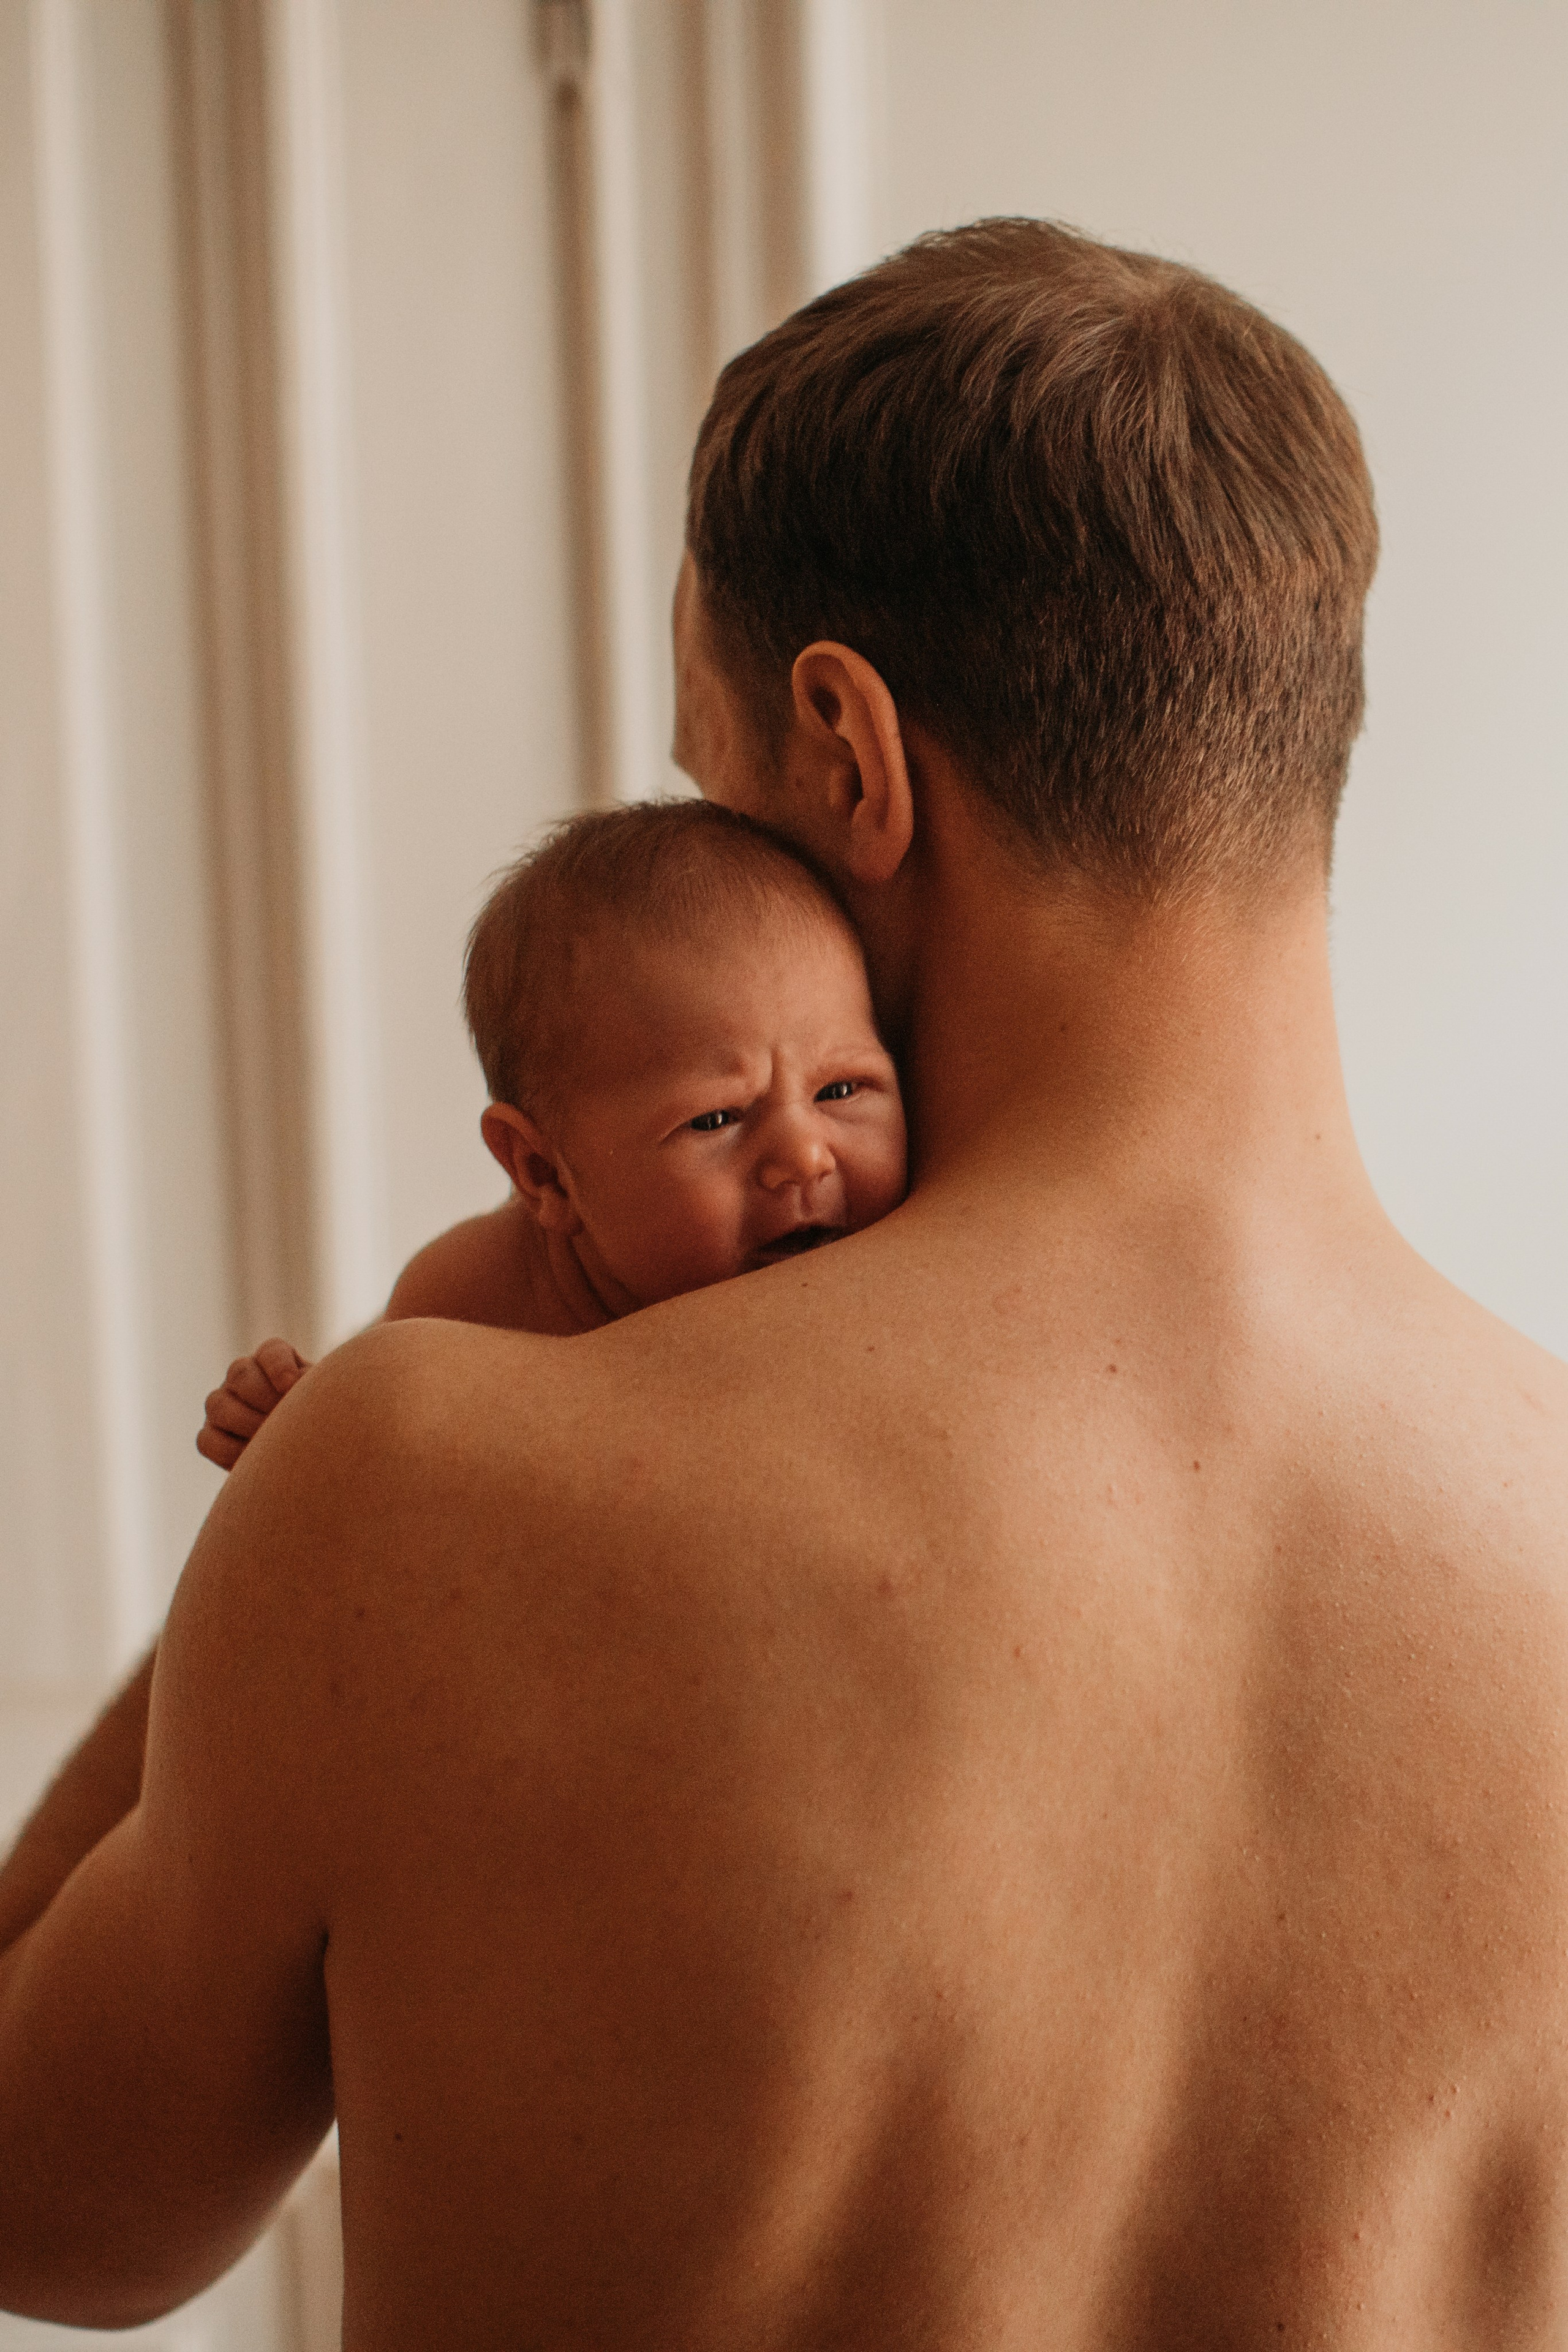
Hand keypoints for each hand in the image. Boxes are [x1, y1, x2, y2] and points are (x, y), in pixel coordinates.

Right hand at [197, 1338, 311, 1470]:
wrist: (305, 1454)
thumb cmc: (319, 1422)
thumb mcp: (324, 1402)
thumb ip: (316, 1392)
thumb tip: (302, 1392)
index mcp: (275, 1360)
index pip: (272, 1351)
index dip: (280, 1367)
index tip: (293, 1387)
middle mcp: (243, 1375)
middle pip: (239, 1373)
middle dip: (264, 1399)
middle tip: (285, 1422)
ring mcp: (222, 1403)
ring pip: (218, 1405)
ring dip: (248, 1425)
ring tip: (274, 1444)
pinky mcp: (210, 1434)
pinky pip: (207, 1440)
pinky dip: (230, 1452)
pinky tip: (255, 1460)